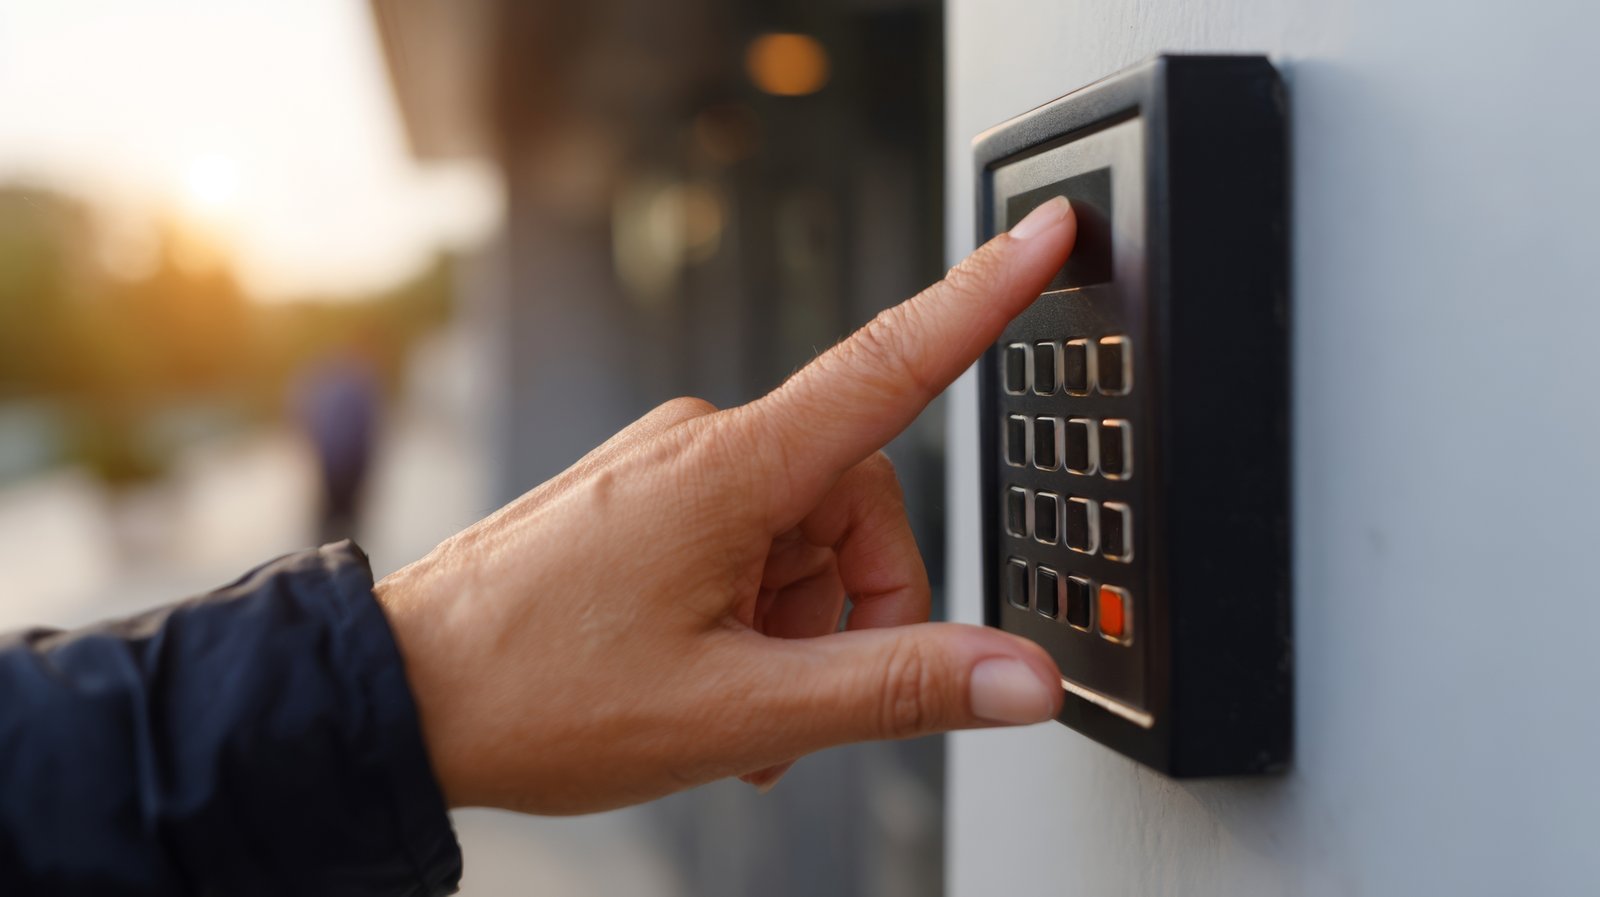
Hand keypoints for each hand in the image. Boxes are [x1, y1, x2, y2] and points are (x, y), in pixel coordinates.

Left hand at [375, 197, 1077, 813]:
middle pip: (856, 501)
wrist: (399, 698)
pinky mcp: (644, 497)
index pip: (893, 365)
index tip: (1046, 236)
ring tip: (735, 706)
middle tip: (803, 701)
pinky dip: (755, 612)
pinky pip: (744, 539)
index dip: (985, 297)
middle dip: (858, 607)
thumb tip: (1017, 678)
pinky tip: (713, 677)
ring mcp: (667, 469)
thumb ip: (894, 686)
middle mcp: (702, 444)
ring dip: (799, 625)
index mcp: (734, 469)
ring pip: (801, 533)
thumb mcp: (739, 709)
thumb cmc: (534, 693)